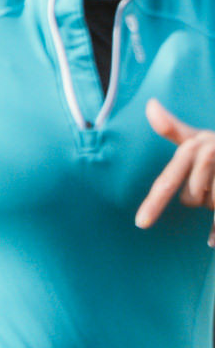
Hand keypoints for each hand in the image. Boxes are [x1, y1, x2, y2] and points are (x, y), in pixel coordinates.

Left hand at [137, 101, 214, 240]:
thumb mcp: (202, 136)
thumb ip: (175, 128)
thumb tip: (150, 104)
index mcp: (199, 145)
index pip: (170, 178)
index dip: (155, 201)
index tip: (141, 224)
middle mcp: (212, 153)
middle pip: (191, 198)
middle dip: (200, 197)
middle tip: (212, 182)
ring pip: (210, 204)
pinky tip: (211, 243)